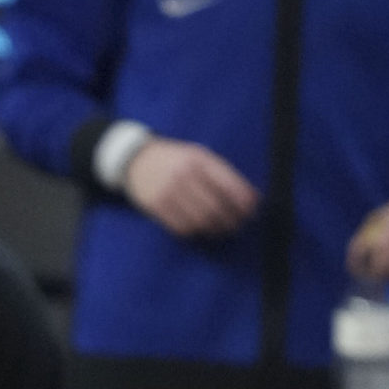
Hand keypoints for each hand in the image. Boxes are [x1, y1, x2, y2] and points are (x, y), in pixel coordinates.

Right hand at [124, 139, 258, 236]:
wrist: (136, 160)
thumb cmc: (176, 160)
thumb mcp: (200, 156)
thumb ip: (223, 174)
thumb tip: (252, 198)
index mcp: (200, 160)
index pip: (230, 186)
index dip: (244, 203)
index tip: (251, 212)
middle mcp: (184, 175)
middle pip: (216, 208)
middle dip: (231, 221)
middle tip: (237, 226)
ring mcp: (168, 191)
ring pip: (199, 221)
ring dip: (214, 230)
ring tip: (220, 230)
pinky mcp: (156, 206)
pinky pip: (181, 227)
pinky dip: (194, 233)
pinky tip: (200, 230)